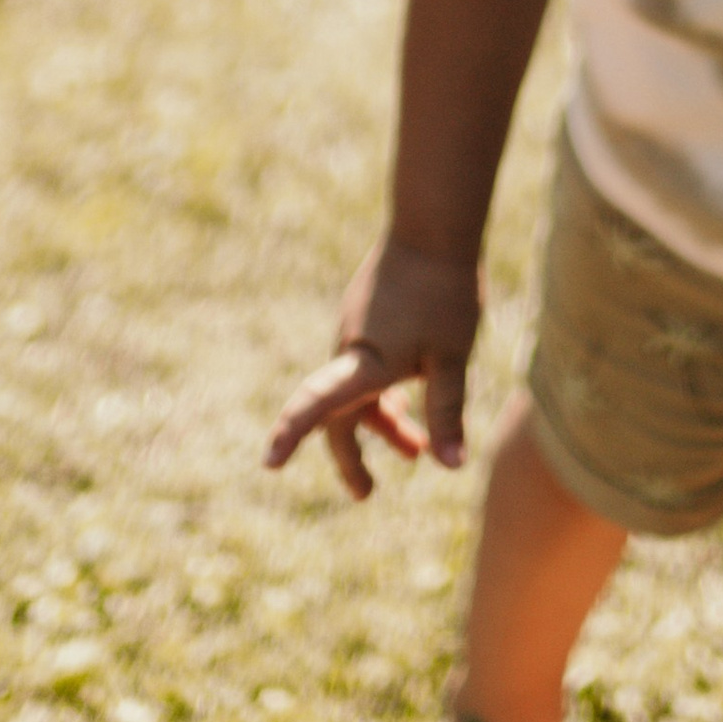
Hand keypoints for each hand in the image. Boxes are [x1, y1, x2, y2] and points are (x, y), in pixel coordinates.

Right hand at [262, 239, 482, 499]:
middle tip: (367, 494)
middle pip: (340, 416)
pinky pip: (366, 369)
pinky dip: (385, 394)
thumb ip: (447, 412)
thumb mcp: (453, 360)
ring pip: (358, 392)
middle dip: (352, 457)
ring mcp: (356, 333)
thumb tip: (451, 465)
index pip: (318, 406)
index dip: (291, 435)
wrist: (434, 227)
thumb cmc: (445, 293)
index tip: (269, 463)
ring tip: (415, 451)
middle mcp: (350, 350)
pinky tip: (412, 400)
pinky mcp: (368, 319)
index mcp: (364, 363)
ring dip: (383, 422)